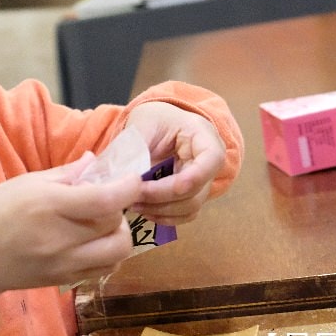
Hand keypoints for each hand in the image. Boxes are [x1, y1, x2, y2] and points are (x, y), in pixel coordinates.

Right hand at [0, 153, 139, 331]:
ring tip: (104, 223)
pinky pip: (106, 268)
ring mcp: (64, 263)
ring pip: (118, 251)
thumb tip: (95, 161)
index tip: (131, 178)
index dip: (128, 187)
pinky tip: (96, 242)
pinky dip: (110, 253)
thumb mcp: (25, 183)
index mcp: (48, 205)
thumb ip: (65, 174)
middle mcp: (60, 238)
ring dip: (120, 234)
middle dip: (119, 207)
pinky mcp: (66, 280)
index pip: (105, 199)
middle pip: (115, 224)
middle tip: (105, 199)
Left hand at [125, 102, 225, 224]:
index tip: (165, 187)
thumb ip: (136, 146)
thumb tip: (123, 177)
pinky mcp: (191, 196)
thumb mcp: (144, 122)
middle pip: (197, 190)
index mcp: (204, 137)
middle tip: (132, 196)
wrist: (159, 124)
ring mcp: (202, 182)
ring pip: (190, 207)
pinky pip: (184, 215)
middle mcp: (209, 163)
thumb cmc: (155, 118)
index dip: (191, 178)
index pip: (211, 160)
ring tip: (132, 203)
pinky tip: (143, 210)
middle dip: (162, 197)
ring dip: (160, 210)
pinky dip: (164, 217)